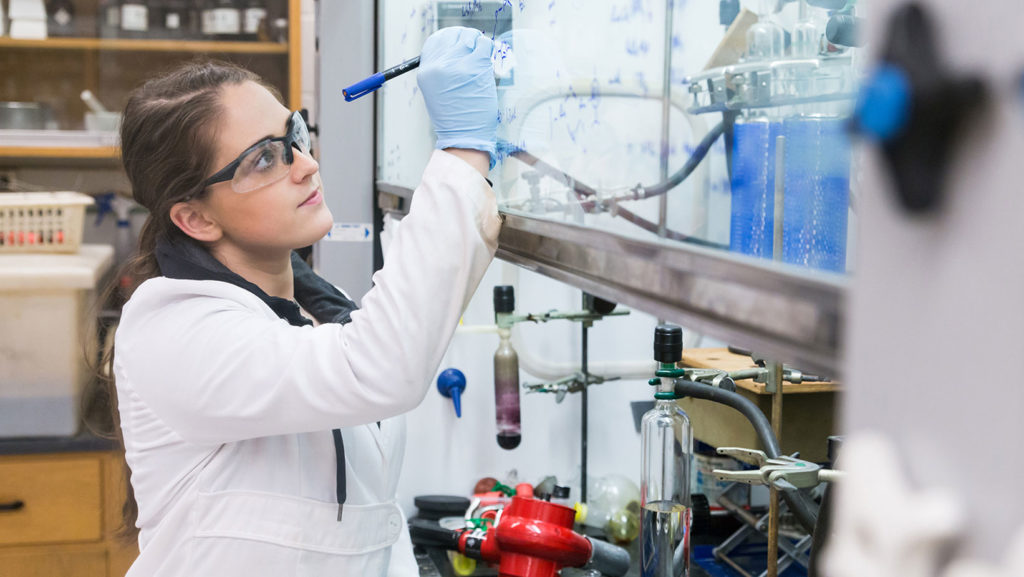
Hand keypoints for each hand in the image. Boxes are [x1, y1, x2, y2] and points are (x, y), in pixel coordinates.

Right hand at [417, 27, 497, 168]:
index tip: (462, 42)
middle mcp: (438, 67)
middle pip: (453, 35)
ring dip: (478, 43)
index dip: (451, 38)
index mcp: (426, 72)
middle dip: (466, 39)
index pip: (436, 41)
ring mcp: (457, 66)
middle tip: (474, 48)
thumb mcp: (438, 92)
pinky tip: (488, 57)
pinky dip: (487, 48)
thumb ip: (442, 70)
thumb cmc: (455, 118)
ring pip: (470, 37)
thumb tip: (458, 50)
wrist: (464, 136)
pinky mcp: (475, 67)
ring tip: (481, 57)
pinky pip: (483, 45)